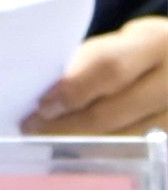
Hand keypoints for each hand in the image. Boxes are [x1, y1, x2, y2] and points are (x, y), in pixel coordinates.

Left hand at [28, 16, 167, 136]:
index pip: (109, 68)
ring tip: (49, 138)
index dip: (72, 89)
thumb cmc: (138, 50)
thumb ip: (92, 62)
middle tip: (35, 127)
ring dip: (82, 140)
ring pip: (123, 136)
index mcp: (156, 42)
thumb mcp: (121, 42)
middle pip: (114, 110)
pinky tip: (80, 145)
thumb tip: (48, 92)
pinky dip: (103, 147)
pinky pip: (134, 147)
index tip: (41, 105)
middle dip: (68, 122)